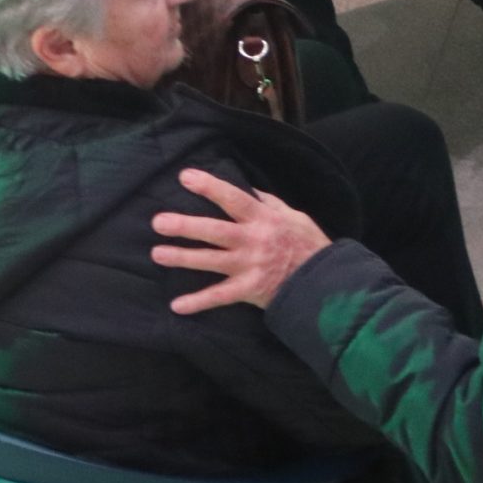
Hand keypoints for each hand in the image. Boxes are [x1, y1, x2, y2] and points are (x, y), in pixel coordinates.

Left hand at [149, 168, 330, 312]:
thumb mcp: (295, 216)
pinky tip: (177, 306)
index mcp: (264, 219)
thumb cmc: (309, 244)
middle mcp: (254, 240)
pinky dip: (199, 302)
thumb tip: (251, 189)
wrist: (324, 280)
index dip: (210, 187)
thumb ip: (271, 203)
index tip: (185, 176)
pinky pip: (220, 296)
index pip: (234, 199)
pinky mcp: (249, 289)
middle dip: (186, 226)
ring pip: (212, 260)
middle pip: (215, 230)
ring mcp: (250, 266)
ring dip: (183, 258)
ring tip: (158, 253)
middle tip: (159, 221)